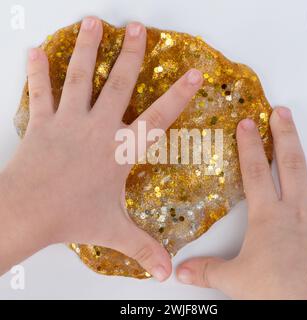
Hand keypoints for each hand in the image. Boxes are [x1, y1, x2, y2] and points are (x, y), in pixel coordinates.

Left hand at [0, 17, 202, 279]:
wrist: (26, 213)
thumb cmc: (71, 218)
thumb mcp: (114, 232)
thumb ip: (143, 248)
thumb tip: (166, 274)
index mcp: (119, 150)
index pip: (158, 118)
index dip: (179, 95)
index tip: (193, 72)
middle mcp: (96, 128)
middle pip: (119, 84)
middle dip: (132, 55)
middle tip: (138, 28)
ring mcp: (67, 121)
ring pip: (80, 77)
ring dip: (87, 49)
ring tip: (93, 23)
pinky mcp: (42, 123)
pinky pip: (41, 92)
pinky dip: (38, 71)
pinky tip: (35, 51)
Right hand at [177, 107, 306, 298]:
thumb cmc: (275, 291)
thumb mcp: (236, 280)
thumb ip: (207, 271)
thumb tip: (181, 271)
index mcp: (269, 216)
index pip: (255, 171)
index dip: (249, 145)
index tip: (246, 124)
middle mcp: (297, 211)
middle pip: (289, 164)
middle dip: (284, 135)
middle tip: (281, 113)